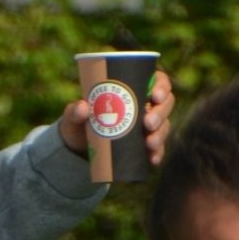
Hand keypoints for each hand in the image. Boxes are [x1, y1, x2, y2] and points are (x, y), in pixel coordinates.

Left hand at [58, 67, 174, 163]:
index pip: (157, 80)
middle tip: (148, 123)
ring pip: (164, 125)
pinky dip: (157, 153)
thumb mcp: (72, 115)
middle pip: (165, 103)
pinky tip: (153, 159)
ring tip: (149, 143)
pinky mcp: (145, 144)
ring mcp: (146, 125)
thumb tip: (83, 107)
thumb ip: (74, 110)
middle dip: (161, 113)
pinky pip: (158, 148)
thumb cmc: (78, 122)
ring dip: (160, 134)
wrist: (78, 147)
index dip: (162, 86)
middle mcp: (144, 105)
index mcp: (133, 89)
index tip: (155, 96)